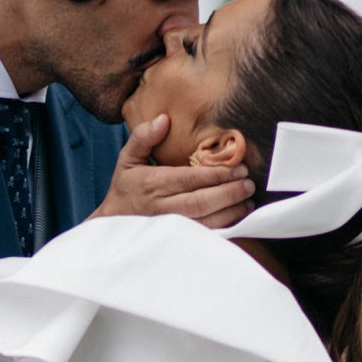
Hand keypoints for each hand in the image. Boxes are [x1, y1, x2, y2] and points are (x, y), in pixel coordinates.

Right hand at [90, 115, 255, 227]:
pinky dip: (223, 229)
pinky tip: (237, 218)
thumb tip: (163, 119)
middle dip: (228, 193)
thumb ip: (143, 137)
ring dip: (229, 213)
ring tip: (247, 201)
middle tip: (248, 184)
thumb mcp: (127, 159)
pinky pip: (203, 237)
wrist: (113, 225)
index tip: (237, 168)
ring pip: (204, 223)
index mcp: (151, 185)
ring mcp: (169, 228)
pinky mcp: (177, 241)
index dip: (215, 175)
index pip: (188, 180)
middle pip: (200, 203)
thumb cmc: (126, 188)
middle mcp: (161, 209)